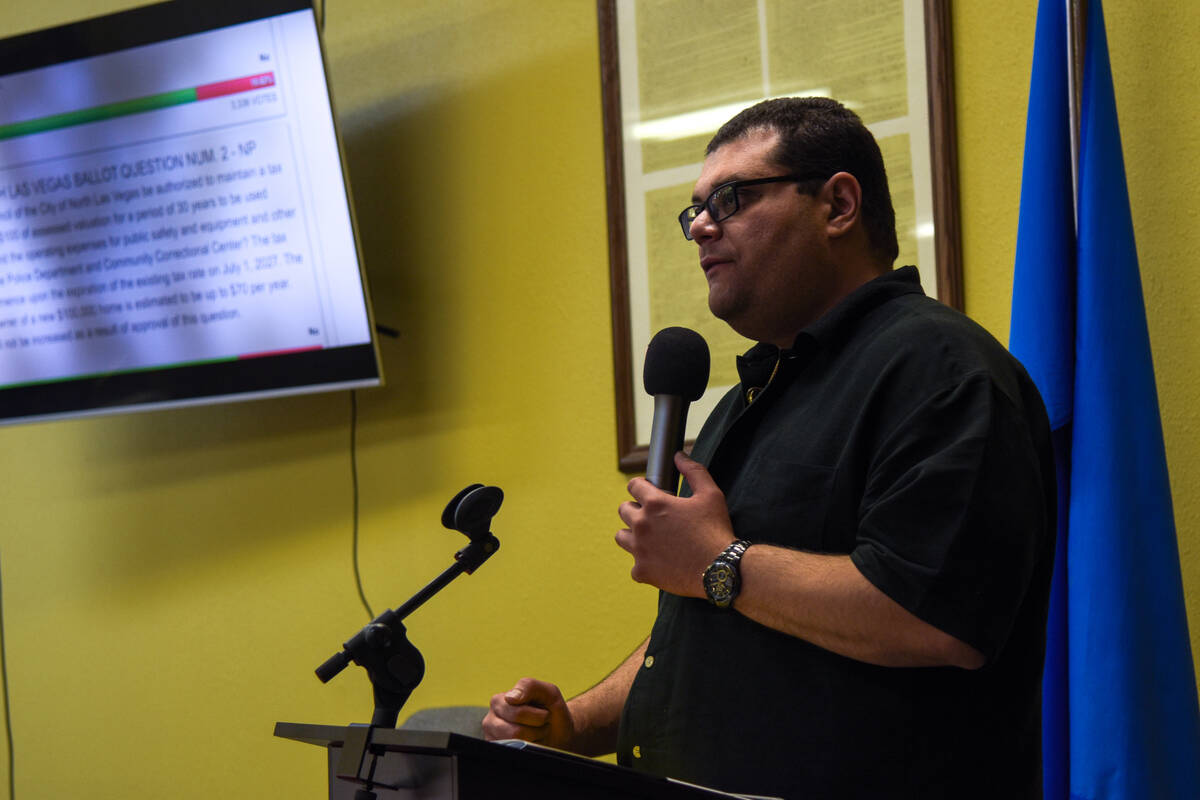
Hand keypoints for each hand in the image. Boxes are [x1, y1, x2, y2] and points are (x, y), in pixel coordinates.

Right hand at [481, 677, 574, 748]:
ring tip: (537, 732)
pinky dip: (529, 749)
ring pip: (517, 744)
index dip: (539, 715)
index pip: (518, 713)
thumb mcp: (547, 692)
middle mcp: (490, 720)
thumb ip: (528, 686)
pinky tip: (530, 742)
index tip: (543, 711)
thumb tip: (509, 698)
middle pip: (516, 732)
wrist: (559, 733)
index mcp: (498, 701)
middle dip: (537, 728)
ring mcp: (493, 739)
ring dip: (535, 739)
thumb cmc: (551, 710)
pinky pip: (517, 753)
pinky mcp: (499, 750)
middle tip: (542, 723)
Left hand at [615, 451, 735, 596]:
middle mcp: (642, 524)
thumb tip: (679, 456)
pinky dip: (644, 564)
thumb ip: (693, 471)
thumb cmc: (716, 531)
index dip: (642, 487)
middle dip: (636, 510)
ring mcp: (639, 549)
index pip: (633, 486)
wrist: (720, 570)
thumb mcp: (711, 495)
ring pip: (621, 536)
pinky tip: (659, 563)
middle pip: (623, 510)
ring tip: (651, 539)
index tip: (649, 494)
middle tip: (654, 518)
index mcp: (655, 503)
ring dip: (633, 535)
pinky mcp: (642, 571)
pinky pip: (634, 565)